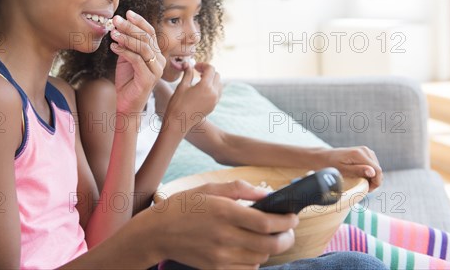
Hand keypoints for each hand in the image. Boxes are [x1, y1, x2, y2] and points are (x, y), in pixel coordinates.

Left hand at [110, 10, 165, 114]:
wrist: (126, 104)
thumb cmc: (126, 81)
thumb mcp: (126, 58)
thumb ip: (126, 44)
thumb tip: (118, 26)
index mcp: (156, 53)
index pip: (150, 32)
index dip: (139, 21)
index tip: (127, 13)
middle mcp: (159, 59)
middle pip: (146, 37)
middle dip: (130, 27)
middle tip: (116, 20)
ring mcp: (156, 69)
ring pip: (143, 47)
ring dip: (127, 37)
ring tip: (113, 33)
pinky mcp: (149, 78)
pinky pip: (137, 60)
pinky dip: (125, 51)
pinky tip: (113, 47)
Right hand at [148, 180, 297, 268]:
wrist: (157, 233)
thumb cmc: (183, 206)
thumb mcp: (208, 187)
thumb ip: (239, 189)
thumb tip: (265, 194)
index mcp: (224, 212)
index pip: (266, 222)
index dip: (285, 221)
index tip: (292, 216)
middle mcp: (224, 236)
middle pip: (269, 244)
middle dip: (286, 237)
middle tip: (288, 229)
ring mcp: (220, 256)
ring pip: (261, 257)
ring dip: (270, 248)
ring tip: (268, 237)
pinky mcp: (216, 269)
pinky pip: (247, 268)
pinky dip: (255, 259)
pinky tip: (251, 248)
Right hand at [164, 62, 221, 134]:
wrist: (179, 122)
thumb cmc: (178, 104)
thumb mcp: (182, 86)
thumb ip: (188, 73)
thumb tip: (188, 64)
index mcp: (206, 86)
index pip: (210, 69)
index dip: (203, 65)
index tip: (195, 67)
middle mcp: (213, 93)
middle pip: (217, 75)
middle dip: (208, 71)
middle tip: (197, 72)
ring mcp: (215, 101)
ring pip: (219, 84)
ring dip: (212, 80)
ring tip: (200, 80)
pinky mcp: (213, 106)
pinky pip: (217, 93)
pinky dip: (212, 88)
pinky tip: (202, 90)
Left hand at [322, 146, 382, 191]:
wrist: (324, 157)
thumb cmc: (331, 165)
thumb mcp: (342, 170)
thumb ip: (357, 171)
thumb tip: (373, 172)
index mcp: (360, 154)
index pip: (377, 171)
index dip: (376, 183)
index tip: (367, 190)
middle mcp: (365, 150)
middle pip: (378, 170)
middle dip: (373, 181)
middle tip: (362, 188)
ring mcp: (366, 150)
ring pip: (377, 168)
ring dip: (372, 177)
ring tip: (360, 182)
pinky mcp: (365, 153)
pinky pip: (373, 165)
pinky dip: (370, 173)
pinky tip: (361, 177)